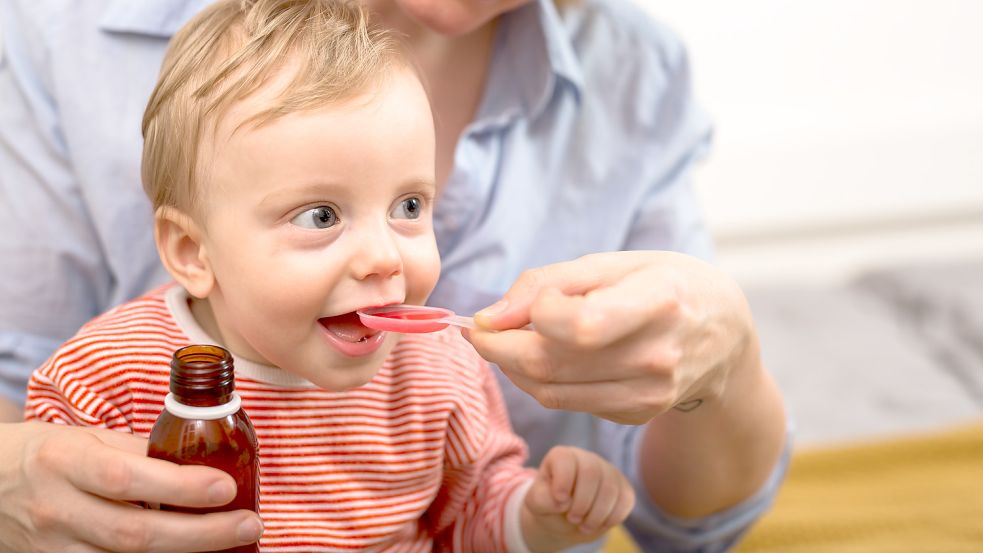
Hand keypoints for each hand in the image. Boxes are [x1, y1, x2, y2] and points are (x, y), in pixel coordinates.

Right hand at [0, 421, 262, 551]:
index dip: (179, 487)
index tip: (226, 486)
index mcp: (68, 462)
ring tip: (232, 547)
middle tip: (248, 524)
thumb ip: (140, 452)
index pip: (127, 478)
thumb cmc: (48, 456)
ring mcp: (55, 548)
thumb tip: (202, 458)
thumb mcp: (88, 439)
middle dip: (200, 534)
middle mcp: (60, 509)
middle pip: (134, 534)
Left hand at [465, 251, 755, 424]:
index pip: (580, 325)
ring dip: (513, 367)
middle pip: (552, 363)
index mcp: (659, 302)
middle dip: (498, 347)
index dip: (533, 315)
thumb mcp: (615, 263)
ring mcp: (650, 393)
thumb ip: (547, 283)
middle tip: (480, 329)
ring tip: (506, 341)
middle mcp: (658, 355)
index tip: (512, 306)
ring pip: (551, 391)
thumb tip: (489, 317)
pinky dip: (540, 382)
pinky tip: (543, 358)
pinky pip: (568, 403)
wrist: (724, 335)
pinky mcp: (638, 415)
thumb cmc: (664, 285)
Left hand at [520, 446, 634, 552]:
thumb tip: (564, 501)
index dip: (563, 482)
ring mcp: (608, 471)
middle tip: (572, 518)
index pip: (566, 460)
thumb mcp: (537, 503)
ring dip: (596, 514)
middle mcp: (587, 458)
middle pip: (591, 473)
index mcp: (562, 456)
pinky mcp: (623, 487)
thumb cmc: (550, 505)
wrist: (567, 519)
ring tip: (583, 526)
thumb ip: (543, 499)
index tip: (559, 501)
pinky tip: (598, 524)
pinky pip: (625, 499)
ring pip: (610, 488)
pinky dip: (612, 517)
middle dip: (582, 502)